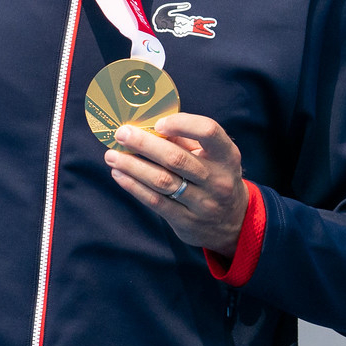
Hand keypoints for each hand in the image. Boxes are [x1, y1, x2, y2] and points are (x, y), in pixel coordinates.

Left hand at [104, 112, 248, 255]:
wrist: (234, 222)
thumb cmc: (215, 177)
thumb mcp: (214, 157)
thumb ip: (187, 141)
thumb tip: (147, 125)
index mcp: (226, 155)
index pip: (208, 131)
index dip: (181, 124)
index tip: (158, 123)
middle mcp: (217, 179)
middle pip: (176, 158)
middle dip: (144, 144)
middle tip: (121, 134)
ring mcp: (203, 203)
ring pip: (161, 181)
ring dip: (132, 166)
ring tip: (111, 155)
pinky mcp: (187, 221)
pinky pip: (156, 201)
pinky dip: (134, 186)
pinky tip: (119, 174)